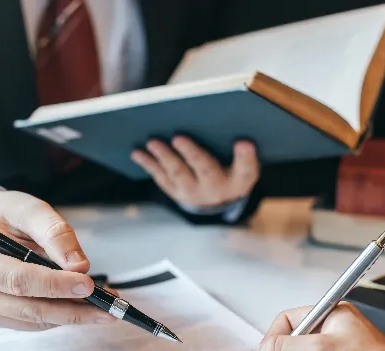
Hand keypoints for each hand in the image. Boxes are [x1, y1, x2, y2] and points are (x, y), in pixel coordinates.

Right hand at [0, 189, 115, 329]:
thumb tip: (78, 265)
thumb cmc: (4, 216)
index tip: (87, 284)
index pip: (17, 280)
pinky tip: (84, 306)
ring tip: (104, 306)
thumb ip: (53, 232)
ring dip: (73, 315)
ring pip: (35, 320)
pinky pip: (35, 323)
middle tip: (107, 307)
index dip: (54, 285)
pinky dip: (61, 316)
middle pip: (28, 307)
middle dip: (71, 309)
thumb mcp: (27, 209)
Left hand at [131, 137, 258, 207]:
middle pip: (206, 170)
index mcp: (240, 179)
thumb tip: (223, 118)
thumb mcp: (243, 160)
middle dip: (192, 154)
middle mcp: (217, 189)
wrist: (218, 198)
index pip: (247, 169)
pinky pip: (161, 177)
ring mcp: (194, 193)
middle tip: (179, 137)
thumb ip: (240, 146)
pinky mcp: (176, 192)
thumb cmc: (232, 167)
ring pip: (178, 174)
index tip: (244, 142)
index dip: (246, 156)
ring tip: (152, 142)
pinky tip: (137, 152)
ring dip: (164, 157)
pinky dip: (148, 163)